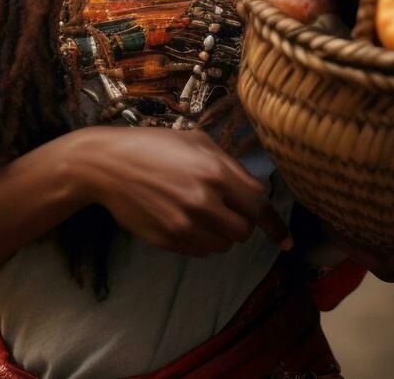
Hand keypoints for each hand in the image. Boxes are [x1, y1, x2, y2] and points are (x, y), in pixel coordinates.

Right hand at [75, 126, 293, 258]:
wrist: (108, 165)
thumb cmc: (155, 146)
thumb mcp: (197, 141)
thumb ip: (231, 166)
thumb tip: (258, 192)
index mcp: (215, 172)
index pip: (259, 206)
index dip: (273, 222)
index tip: (285, 239)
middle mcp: (203, 201)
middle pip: (244, 232)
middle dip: (241, 224)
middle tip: (227, 211)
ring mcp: (183, 224)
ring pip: (223, 246)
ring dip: (220, 235)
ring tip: (202, 214)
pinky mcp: (167, 240)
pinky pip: (199, 252)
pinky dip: (200, 242)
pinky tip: (185, 221)